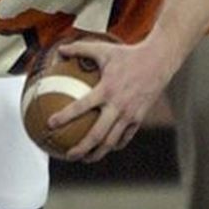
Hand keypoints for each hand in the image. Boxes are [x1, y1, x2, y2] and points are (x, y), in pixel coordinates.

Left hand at [48, 35, 175, 161]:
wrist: (159, 61)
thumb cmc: (129, 54)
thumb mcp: (104, 49)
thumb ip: (80, 49)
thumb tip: (60, 49)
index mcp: (107, 90)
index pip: (81, 106)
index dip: (64, 116)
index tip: (50, 124)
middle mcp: (118, 105)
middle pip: (97, 134)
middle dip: (81, 148)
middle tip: (68, 155)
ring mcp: (130, 114)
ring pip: (112, 141)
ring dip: (97, 153)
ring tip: (85, 159)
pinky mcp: (139, 118)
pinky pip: (125, 137)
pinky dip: (115, 145)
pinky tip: (106, 148)